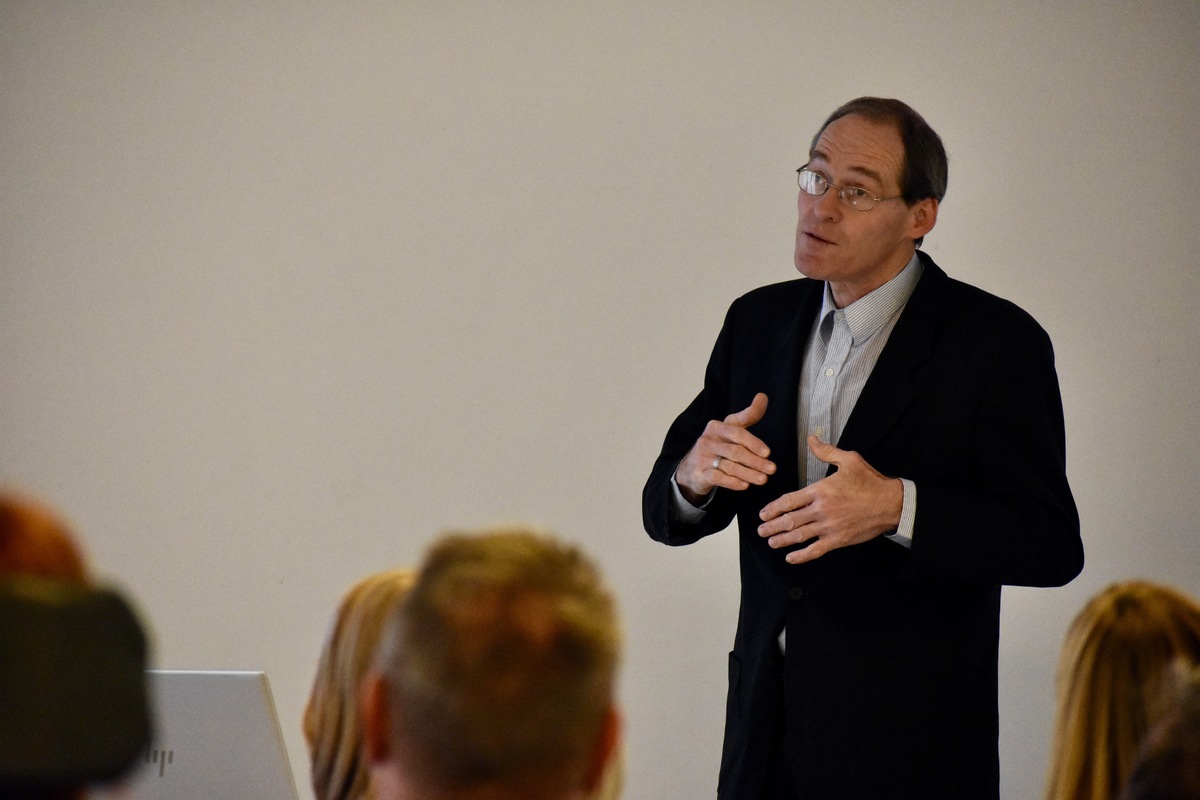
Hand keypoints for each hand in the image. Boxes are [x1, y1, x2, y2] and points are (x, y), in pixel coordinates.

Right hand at [674, 393, 775, 503]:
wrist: (691, 468)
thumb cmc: (717, 445)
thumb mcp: (731, 428)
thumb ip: (748, 414)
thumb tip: (763, 396)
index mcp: (716, 427)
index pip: (737, 433)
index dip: (754, 443)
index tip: (768, 452)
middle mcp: (707, 440)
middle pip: (735, 452)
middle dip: (756, 461)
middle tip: (772, 469)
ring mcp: (702, 458)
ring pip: (729, 466)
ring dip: (748, 474)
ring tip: (763, 479)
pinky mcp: (700, 474)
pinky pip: (718, 478)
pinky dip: (733, 482)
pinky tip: (745, 485)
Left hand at [757, 435, 902, 563]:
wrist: (891, 503)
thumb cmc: (870, 481)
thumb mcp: (849, 459)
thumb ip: (826, 452)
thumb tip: (811, 439)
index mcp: (820, 490)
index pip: (789, 501)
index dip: (773, 508)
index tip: (763, 513)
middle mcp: (821, 510)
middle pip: (790, 520)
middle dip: (772, 526)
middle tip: (761, 530)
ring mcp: (829, 527)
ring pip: (799, 536)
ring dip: (782, 540)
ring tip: (770, 542)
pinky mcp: (838, 539)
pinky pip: (816, 550)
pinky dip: (802, 555)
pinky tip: (790, 558)